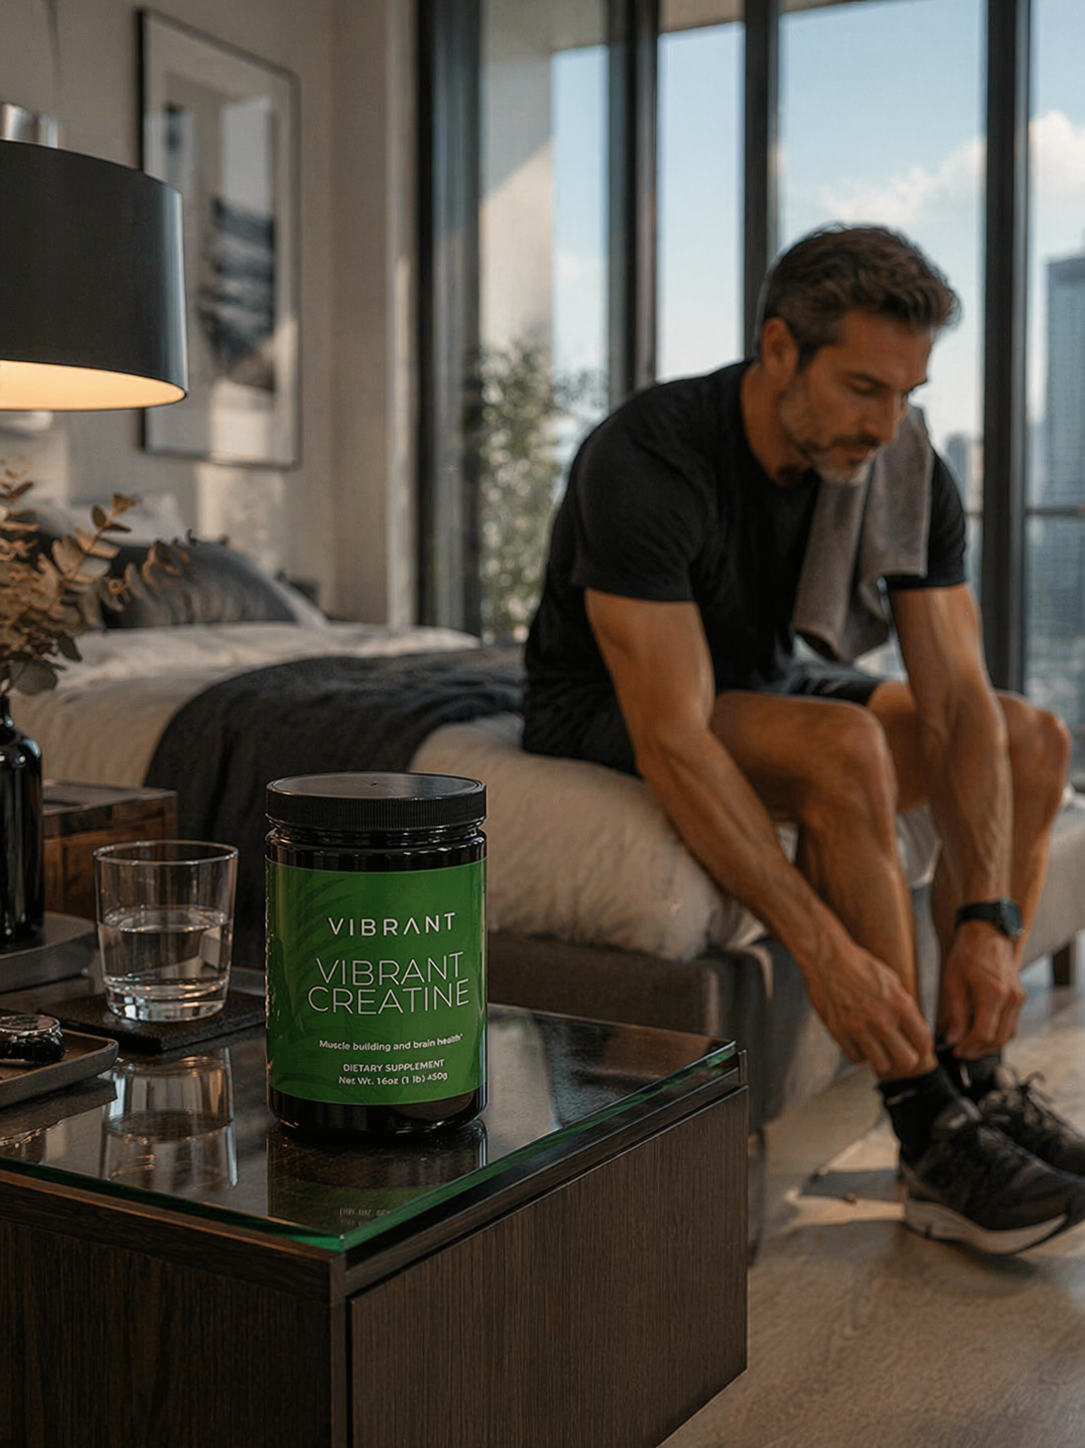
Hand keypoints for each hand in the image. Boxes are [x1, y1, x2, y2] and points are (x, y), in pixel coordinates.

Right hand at [803, 935, 932, 1078]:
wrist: (827, 957)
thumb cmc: (861, 966)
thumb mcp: (892, 981)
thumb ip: (904, 1007)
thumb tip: (913, 1030)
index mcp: (900, 1004)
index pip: (923, 1041)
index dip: (923, 1048)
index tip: (917, 1047)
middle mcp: (882, 1019)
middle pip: (907, 1061)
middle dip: (906, 1059)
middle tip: (900, 1051)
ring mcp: (859, 1028)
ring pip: (882, 1066)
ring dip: (882, 1059)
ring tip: (879, 1048)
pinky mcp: (839, 1032)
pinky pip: (856, 1058)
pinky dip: (860, 1053)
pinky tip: (860, 1041)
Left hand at [941, 920, 1025, 1057]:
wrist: (987, 933)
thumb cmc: (966, 953)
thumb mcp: (953, 982)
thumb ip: (955, 1014)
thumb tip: (953, 1039)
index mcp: (992, 994)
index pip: (983, 1033)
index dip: (968, 1046)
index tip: (956, 1050)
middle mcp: (1010, 998)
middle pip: (999, 1039)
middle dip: (979, 1050)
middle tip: (962, 1052)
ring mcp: (1018, 998)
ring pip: (1009, 1035)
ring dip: (990, 1045)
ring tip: (971, 1047)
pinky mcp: (1020, 996)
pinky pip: (1012, 1024)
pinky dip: (999, 1033)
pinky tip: (983, 1033)